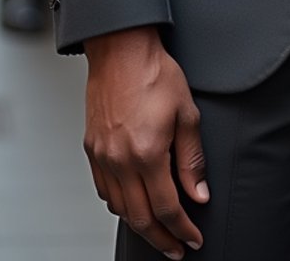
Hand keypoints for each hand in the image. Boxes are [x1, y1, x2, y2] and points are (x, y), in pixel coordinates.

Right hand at [84, 26, 206, 256]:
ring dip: (140, 225)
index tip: (193, 239)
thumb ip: (192, 159)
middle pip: (140, 218)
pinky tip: (132, 203)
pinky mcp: (91, 148)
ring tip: (158, 231)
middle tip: (176, 249)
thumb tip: (198, 193)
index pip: (167, 208)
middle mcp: (120, 160)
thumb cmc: (154, 73)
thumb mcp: (186, 113)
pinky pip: (104, 190)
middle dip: (162, 239)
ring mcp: (102, 156)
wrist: (121, 49)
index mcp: (147, 153)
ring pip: (120, 208)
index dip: (183, 229)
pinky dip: (119, 204)